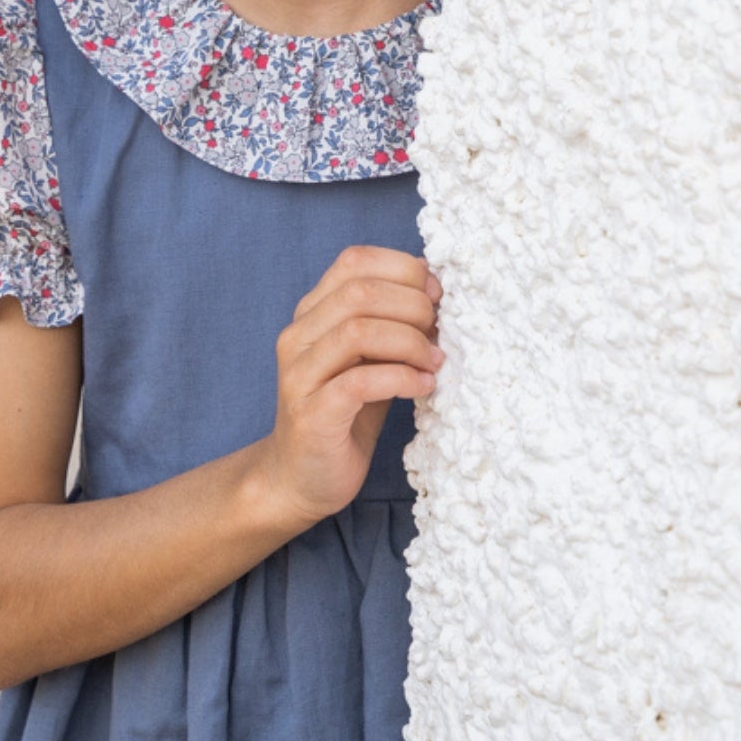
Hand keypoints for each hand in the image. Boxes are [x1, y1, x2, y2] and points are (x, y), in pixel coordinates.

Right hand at [260, 244, 443, 529]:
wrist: (300, 478)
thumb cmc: (345, 414)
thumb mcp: (369, 359)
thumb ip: (391, 325)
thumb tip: (439, 292)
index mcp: (311, 313)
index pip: (354, 261)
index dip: (403, 269)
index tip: (437, 294)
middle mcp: (298, 336)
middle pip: (360, 292)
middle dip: (413, 306)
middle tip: (441, 332)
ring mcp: (300, 374)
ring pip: (357, 331)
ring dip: (410, 342)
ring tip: (435, 362)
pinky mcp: (312, 413)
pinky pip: (360, 382)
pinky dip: (401, 379)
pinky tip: (422, 388)